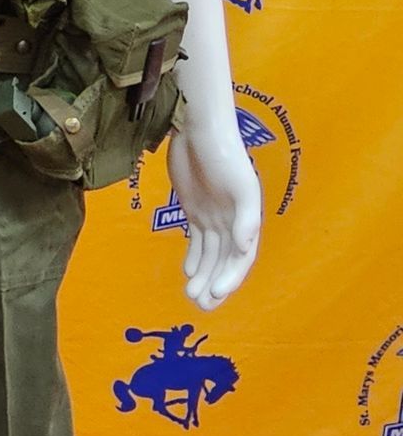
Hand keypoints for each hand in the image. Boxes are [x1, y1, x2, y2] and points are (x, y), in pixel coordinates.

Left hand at [166, 114, 261, 311]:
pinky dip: (194, 257)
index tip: (216, 294)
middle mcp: (232, 221)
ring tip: (191, 295)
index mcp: (246, 218)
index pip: (240, 257)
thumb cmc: (224, 154)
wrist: (200, 129)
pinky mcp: (195, 209)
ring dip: (203, 275)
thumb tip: (245, 247)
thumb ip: (245, 216)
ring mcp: (213, 216)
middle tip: (201, 305)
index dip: (230, 277)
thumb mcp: (240, 184)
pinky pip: (198, 240)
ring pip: (210, 254)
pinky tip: (188, 273)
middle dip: (215, 283)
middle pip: (225, 261)